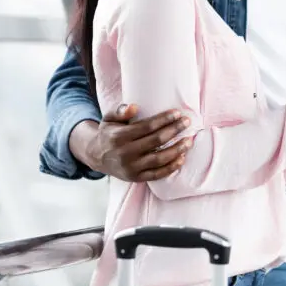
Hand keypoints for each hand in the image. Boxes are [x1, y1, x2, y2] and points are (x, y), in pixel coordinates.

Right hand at [70, 104, 192, 182]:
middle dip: (174, 130)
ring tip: (189, 140)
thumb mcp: (109, 119)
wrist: (96, 156)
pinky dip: (171, 167)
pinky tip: (182, 158)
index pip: (147, 127)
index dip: (164, 119)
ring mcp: (131, 167)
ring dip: (177, 149)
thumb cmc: (109, 134)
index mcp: (119, 136)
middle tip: (187, 122)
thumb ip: (120, 111)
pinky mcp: (136, 178)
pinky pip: (157, 174)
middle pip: (156, 141)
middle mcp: (125, 153)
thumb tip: (134, 107)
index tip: (177, 113)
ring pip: (159, 159)